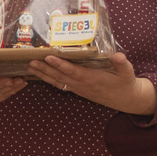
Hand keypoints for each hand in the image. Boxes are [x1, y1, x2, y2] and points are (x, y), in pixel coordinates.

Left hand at [27, 52, 155, 114]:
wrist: (124, 99)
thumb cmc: (125, 82)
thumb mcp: (127, 72)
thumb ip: (122, 64)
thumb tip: (119, 56)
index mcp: (92, 78)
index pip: (72, 71)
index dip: (60, 65)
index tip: (48, 57)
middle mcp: (81, 84)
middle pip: (60, 76)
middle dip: (44, 69)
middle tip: (30, 61)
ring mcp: (77, 88)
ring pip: (57, 81)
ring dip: (42, 74)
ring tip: (29, 67)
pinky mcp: (76, 89)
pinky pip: (60, 84)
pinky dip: (48, 79)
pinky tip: (39, 75)